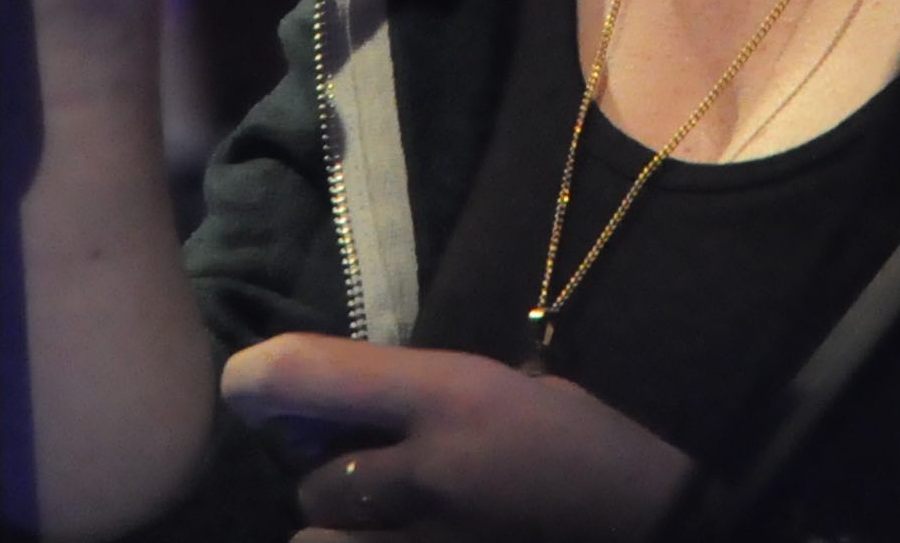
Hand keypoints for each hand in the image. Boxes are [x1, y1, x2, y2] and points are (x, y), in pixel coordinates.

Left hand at [222, 334, 695, 542]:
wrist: (658, 529)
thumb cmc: (602, 456)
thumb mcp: (531, 395)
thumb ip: (445, 397)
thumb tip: (368, 402)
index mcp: (457, 397)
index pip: (317, 374)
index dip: (261, 380)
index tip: (242, 388)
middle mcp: (433, 470)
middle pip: (318, 482)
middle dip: (331, 488)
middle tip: (362, 486)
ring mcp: (435, 541)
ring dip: (339, 538)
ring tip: (373, 529)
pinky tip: (398, 539)